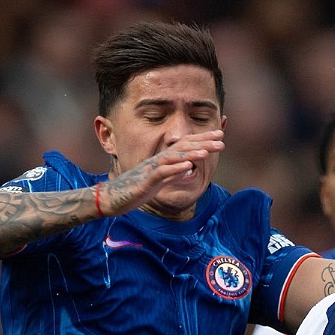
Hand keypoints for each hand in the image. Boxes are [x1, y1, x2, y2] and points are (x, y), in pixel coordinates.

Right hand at [99, 131, 223, 214]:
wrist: (113, 198)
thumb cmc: (135, 190)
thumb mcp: (160, 183)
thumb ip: (174, 176)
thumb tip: (189, 171)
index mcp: (163, 161)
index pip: (185, 146)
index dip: (202, 140)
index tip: (219, 135)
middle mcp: (158, 161)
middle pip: (182, 147)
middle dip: (202, 142)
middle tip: (221, 137)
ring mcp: (152, 169)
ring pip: (174, 157)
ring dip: (191, 153)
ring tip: (208, 150)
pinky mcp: (146, 181)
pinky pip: (162, 173)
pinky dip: (176, 169)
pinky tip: (189, 166)